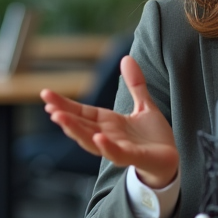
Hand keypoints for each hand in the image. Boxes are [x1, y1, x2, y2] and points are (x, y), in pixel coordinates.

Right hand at [40, 56, 178, 188]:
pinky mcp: (133, 157)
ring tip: (60, 118)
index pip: (82, 112)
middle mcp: (108, 136)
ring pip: (91, 141)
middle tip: (48, 106)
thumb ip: (135, 84)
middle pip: (81, 126)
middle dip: (64, 117)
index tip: (46, 94)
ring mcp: (118, 148)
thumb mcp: (144, 105)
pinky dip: (107, 146)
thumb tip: (126, 57)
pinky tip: (98, 137)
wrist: (171, 159)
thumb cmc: (154, 137)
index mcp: (108, 123)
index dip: (65, 104)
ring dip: (76, 131)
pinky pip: (116, 153)